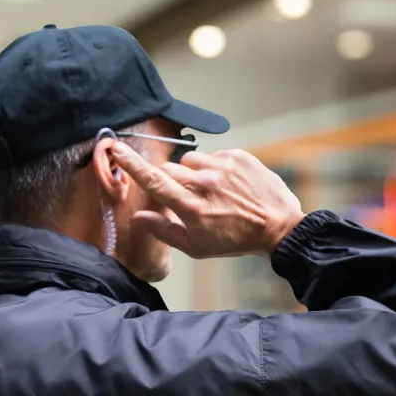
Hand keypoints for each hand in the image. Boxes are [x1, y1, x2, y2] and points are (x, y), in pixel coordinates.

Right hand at [111, 144, 305, 258]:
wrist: (278, 227)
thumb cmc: (233, 241)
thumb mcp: (196, 247)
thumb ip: (163, 230)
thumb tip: (139, 217)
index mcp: (190, 207)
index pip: (153, 181)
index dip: (132, 165)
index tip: (117, 148)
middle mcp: (204, 183)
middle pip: (168, 170)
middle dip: (170, 181)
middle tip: (186, 197)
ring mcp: (222, 167)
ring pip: (189, 160)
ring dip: (192, 173)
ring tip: (210, 191)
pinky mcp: (238, 156)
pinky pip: (213, 155)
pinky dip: (214, 168)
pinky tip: (227, 185)